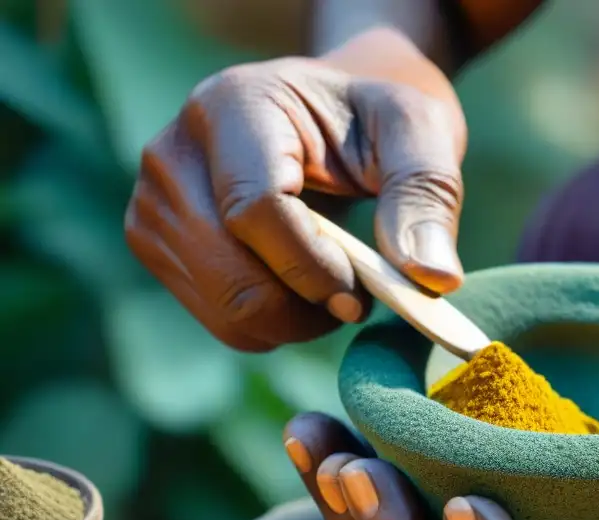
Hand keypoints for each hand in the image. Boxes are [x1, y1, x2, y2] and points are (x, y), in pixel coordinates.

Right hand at [125, 29, 465, 351]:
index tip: (363, 296)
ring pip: (225, 310)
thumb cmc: (376, 121)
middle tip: (358, 297)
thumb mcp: (419, 135)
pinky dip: (272, 326)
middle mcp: (175, 153)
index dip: (313, 269)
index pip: (255, 210)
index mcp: (234, 106)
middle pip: (231, 275)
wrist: (332, 118)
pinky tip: (300, 290)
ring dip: (295, 321)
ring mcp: (155, 204)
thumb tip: (433, 279)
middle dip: (307, 307)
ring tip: (334, 285)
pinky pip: (221, 322)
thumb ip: (427, 198)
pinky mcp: (159, 247)